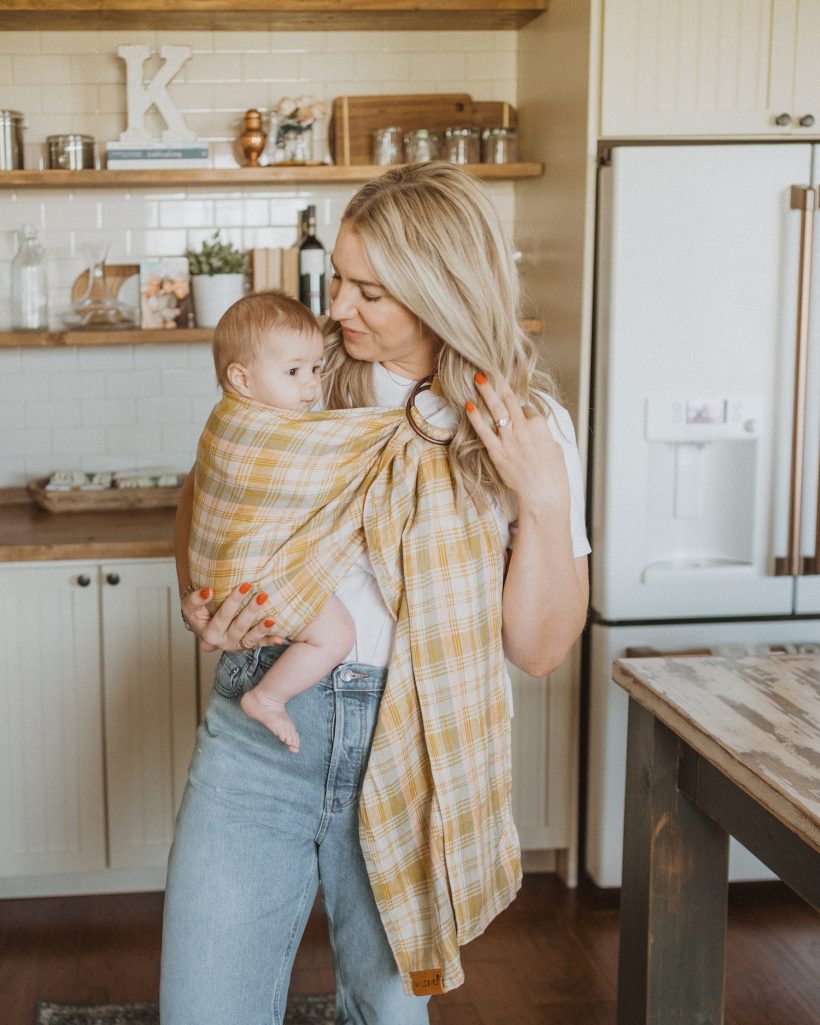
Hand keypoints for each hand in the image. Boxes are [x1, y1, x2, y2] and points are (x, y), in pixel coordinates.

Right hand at [181, 583, 285, 652]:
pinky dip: (271, 642)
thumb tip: (208, 591)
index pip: (222, 616)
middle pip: (238, 627)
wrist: (204, 625)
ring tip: (272, 619)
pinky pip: (260, 645)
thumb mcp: (190, 606)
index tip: (245, 585)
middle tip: (262, 595)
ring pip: (250, 639)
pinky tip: (281, 639)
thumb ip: (196, 599)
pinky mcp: (247, 646)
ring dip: (262, 629)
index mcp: (208, 633)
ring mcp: (236, 646)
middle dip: (251, 611)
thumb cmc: (198, 612)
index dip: (233, 602)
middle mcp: (222, 642)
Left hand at [465, 372, 569, 514]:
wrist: (543, 494)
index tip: (520, 412)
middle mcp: (523, 428)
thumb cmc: (553, 474)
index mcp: (540, 425)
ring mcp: (509, 439)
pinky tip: (468, 405)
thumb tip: (535, 428)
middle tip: (489, 368)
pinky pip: (484, 431)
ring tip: (478, 378)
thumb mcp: (554, 448)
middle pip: (510, 400)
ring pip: (496, 409)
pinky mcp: (497, 452)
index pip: (528, 408)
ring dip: (486, 392)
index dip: (523, 409)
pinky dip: (475, 417)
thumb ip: (542, 434)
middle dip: (499, 383)